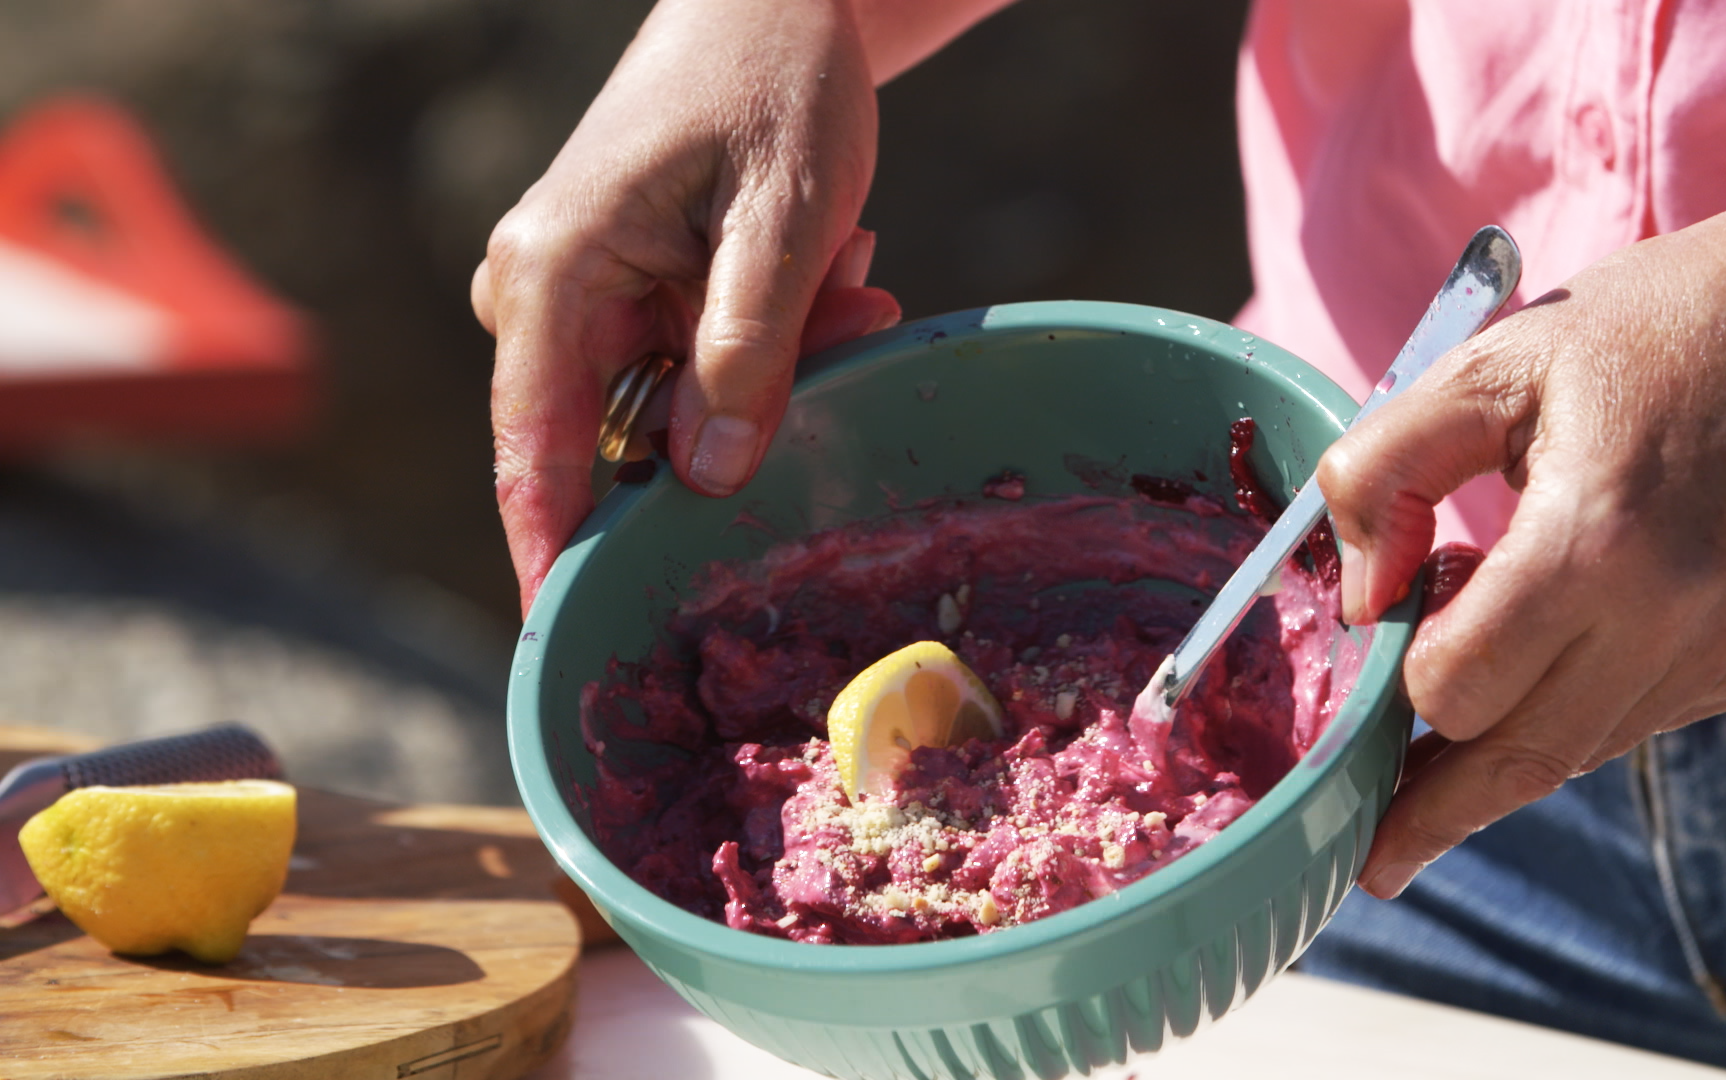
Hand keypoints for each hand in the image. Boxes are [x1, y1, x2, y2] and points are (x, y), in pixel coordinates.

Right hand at [473, 0, 900, 612]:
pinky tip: (824, 276)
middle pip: (626, 435)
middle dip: (743, 421)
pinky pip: (691, 368)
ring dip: (771, 372)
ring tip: (843, 277)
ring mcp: (577, 296)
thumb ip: (748, 352)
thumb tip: (706, 479)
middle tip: (843, 318)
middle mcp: (539, 294)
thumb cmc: (772, 85)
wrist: (771, 4)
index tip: (565, 651)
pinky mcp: (621, 296)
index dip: (550, 561)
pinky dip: (766, 346)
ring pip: (674, 407)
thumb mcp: (784, 218)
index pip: (532, 454)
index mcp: (552, 274)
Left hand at [1319, 151, 1725, 898]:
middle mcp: (1675, 617)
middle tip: (1370, 851)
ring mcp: (1725, 650)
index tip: (1370, 654)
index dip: (1396, 681)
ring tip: (1425, 753)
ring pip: (1572, 756)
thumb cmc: (1650, 329)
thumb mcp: (1489, 366)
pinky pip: (1627, 723)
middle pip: (1514, 762)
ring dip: (1492, 761)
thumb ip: (1387, 471)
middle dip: (1428, 801)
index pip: (1458, 686)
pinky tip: (1528, 668)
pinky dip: (1561, 720)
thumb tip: (1359, 597)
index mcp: (1597, 540)